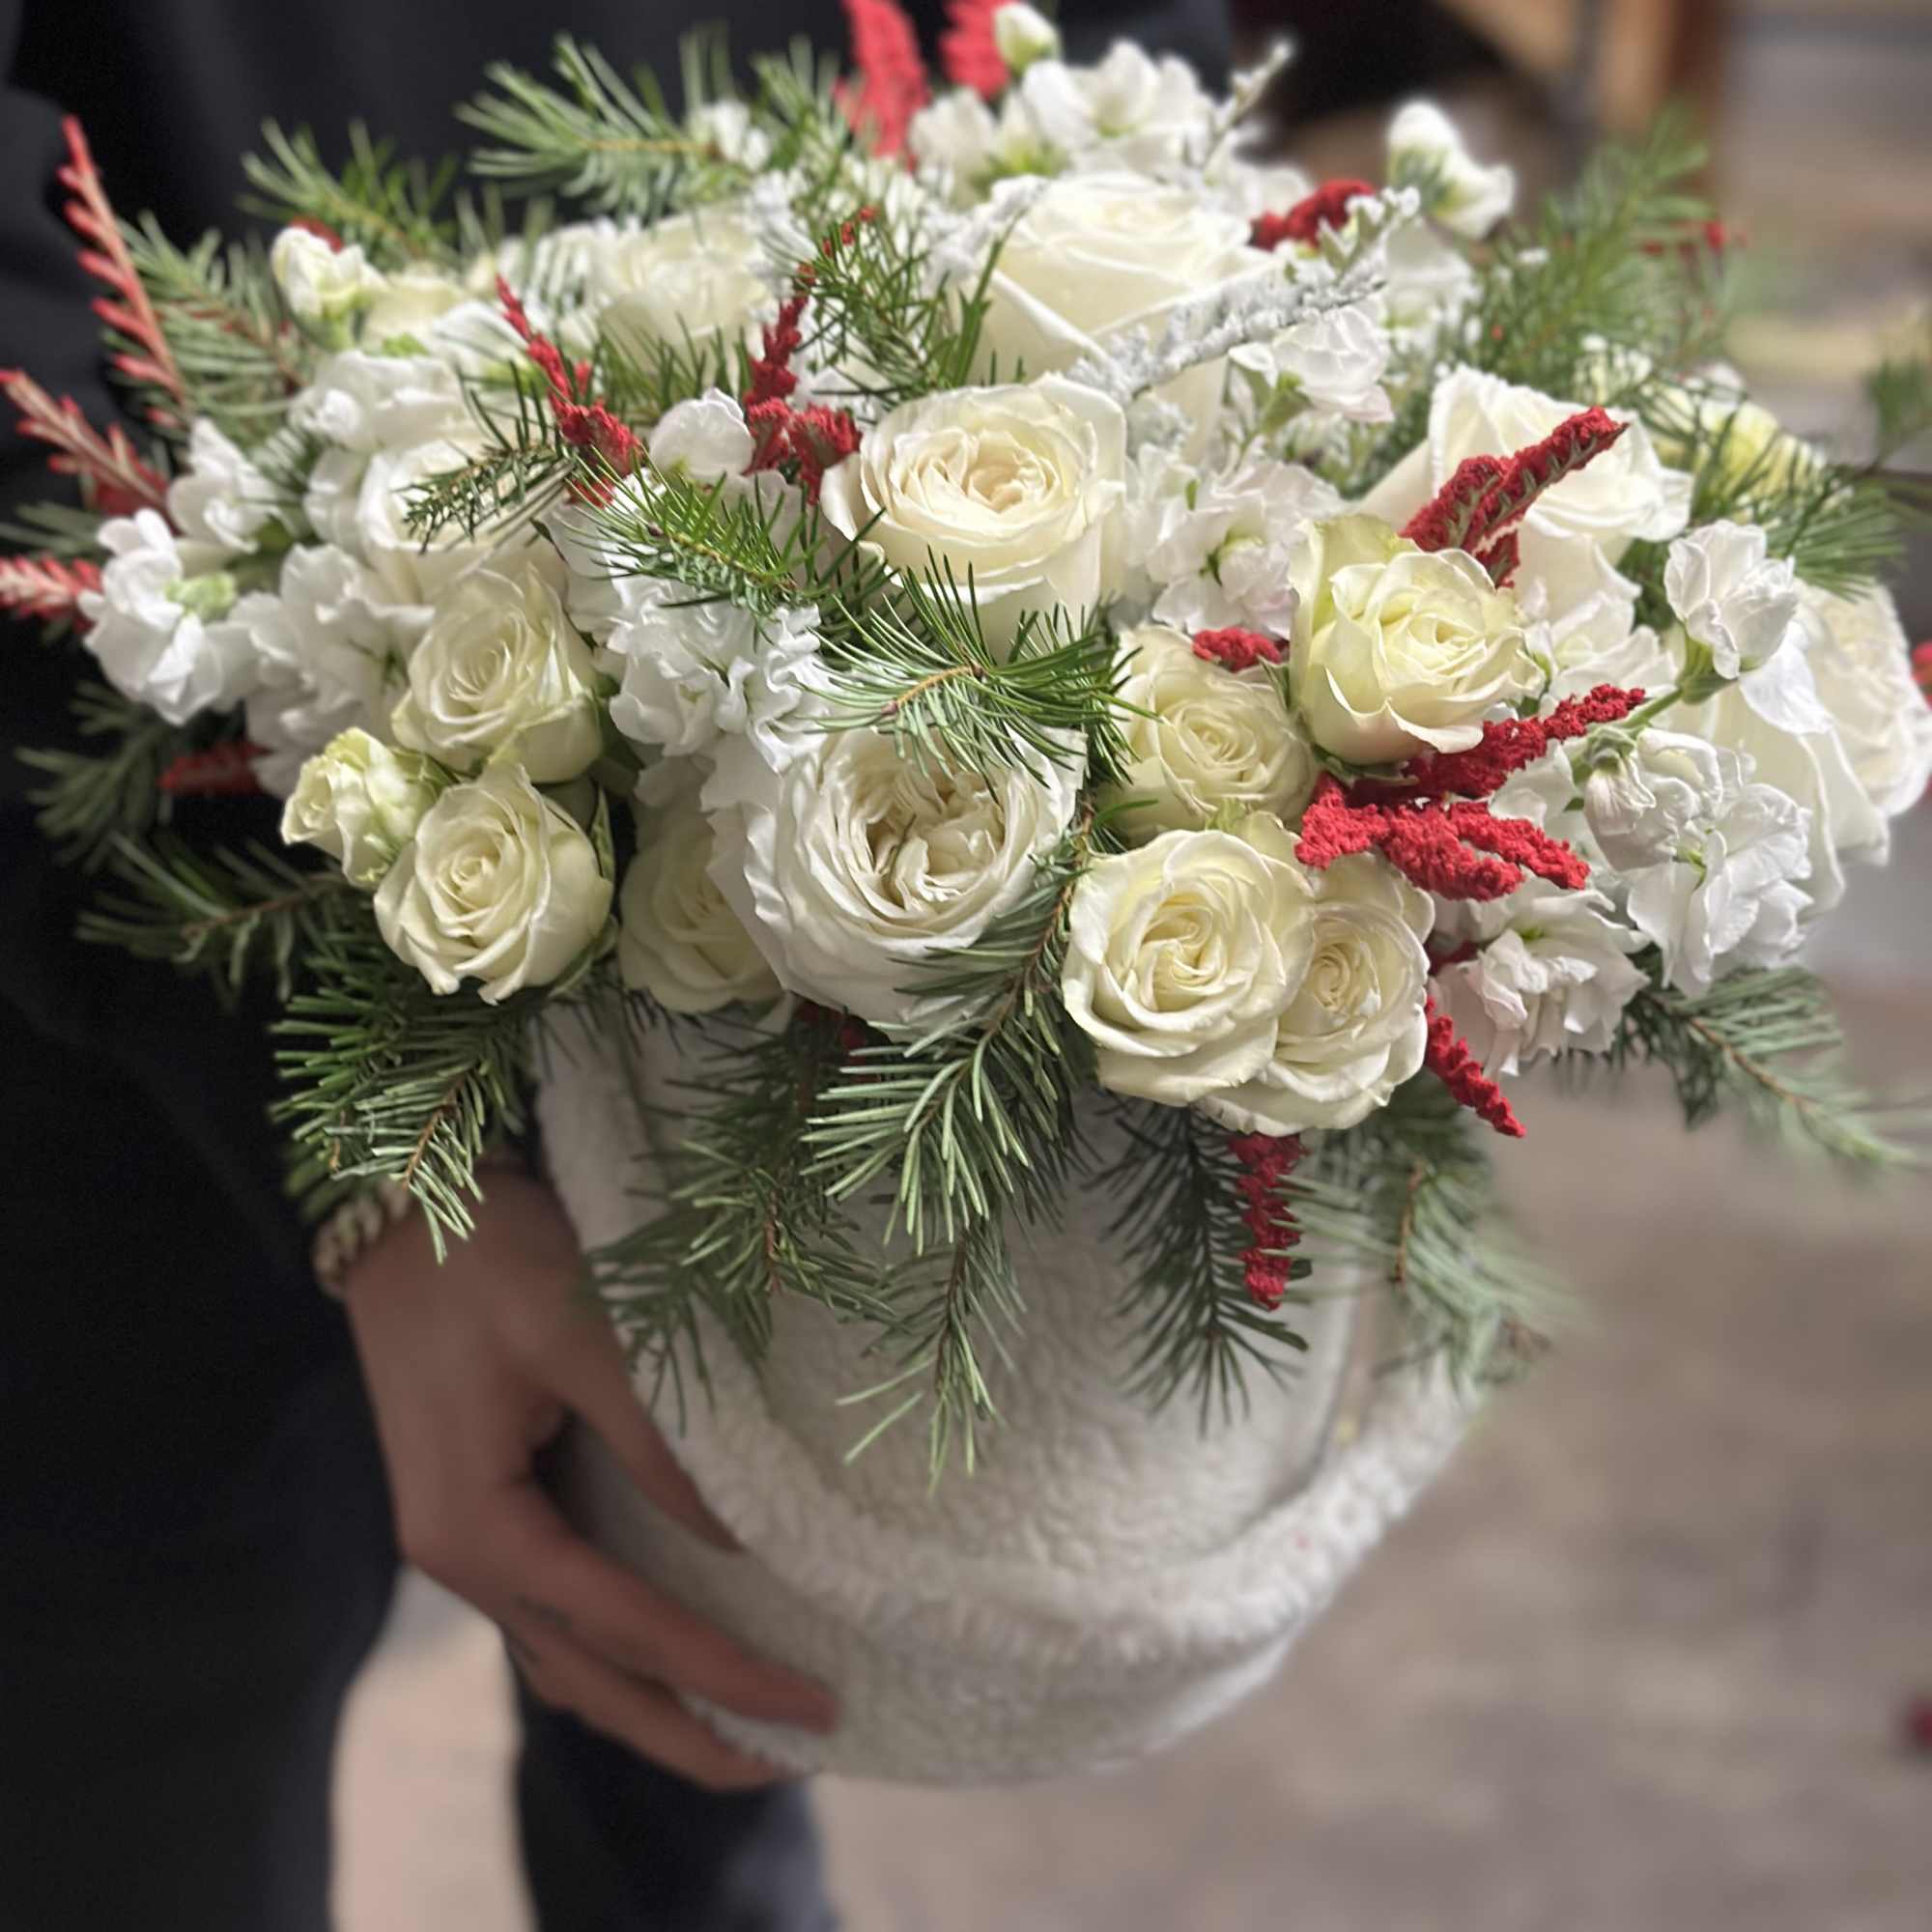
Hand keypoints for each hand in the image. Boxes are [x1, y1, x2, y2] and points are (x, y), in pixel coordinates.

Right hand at [342, 1167, 835, 1789]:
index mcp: (476, 1527)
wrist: (403, 1205)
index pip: (623, 1626)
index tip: (810, 1706)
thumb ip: (659, 1440)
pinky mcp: (483, 1512)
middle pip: (587, 1680)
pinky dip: (617, 1654)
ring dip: (651, 1706)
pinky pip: (555, 1615)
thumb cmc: (490, 1256)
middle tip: (792, 1762)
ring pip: (567, 1661)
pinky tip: (669, 1661)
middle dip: (688, 1733)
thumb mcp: (581, 1333)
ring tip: (744, 1735)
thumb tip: (737, 1536)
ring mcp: (466, 1542)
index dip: (720, 1670)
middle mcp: (463, 1559)